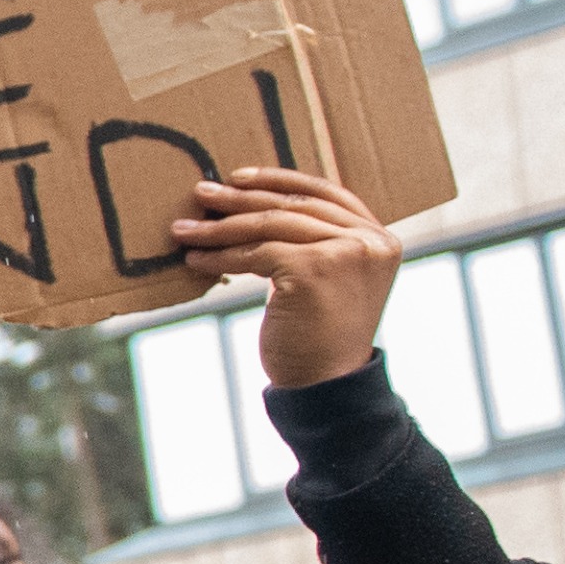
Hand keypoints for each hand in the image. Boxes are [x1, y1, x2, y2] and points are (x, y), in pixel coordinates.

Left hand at [172, 167, 398, 390]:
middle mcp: (370, 240)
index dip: (280, 181)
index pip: (326, 194)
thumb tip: (257, 213)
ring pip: (270, 225)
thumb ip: (314, 245)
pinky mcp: (314, 268)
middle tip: (200, 193)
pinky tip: (196, 259)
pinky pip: (256, 252)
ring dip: (220, 227)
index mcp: (380, 238)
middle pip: (293, 206)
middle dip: (240, 199)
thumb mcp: (327, 281)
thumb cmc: (319, 338)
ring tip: (184, 229)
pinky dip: (221, 255)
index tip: (240, 177)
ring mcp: (345, 252)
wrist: (326, 386)